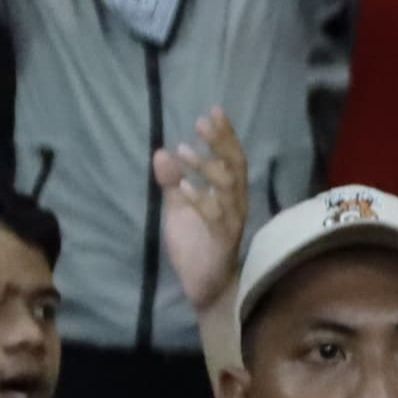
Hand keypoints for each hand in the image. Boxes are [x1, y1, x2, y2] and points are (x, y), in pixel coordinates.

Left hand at [151, 108, 249, 316]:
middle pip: (235, 166)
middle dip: (220, 143)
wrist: (206, 286)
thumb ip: (172, 183)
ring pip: (227, 188)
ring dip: (206, 167)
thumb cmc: (196, 245)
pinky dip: (201, 200)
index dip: (225, 135)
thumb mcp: (179, 208)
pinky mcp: (221, 240)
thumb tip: (160, 152)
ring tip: (183, 151)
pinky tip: (184, 188)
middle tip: (201, 122)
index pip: (232, 158)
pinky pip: (215, 217)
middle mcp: (236, 203)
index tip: (213, 111)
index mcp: (229, 194)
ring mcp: (231, 221)